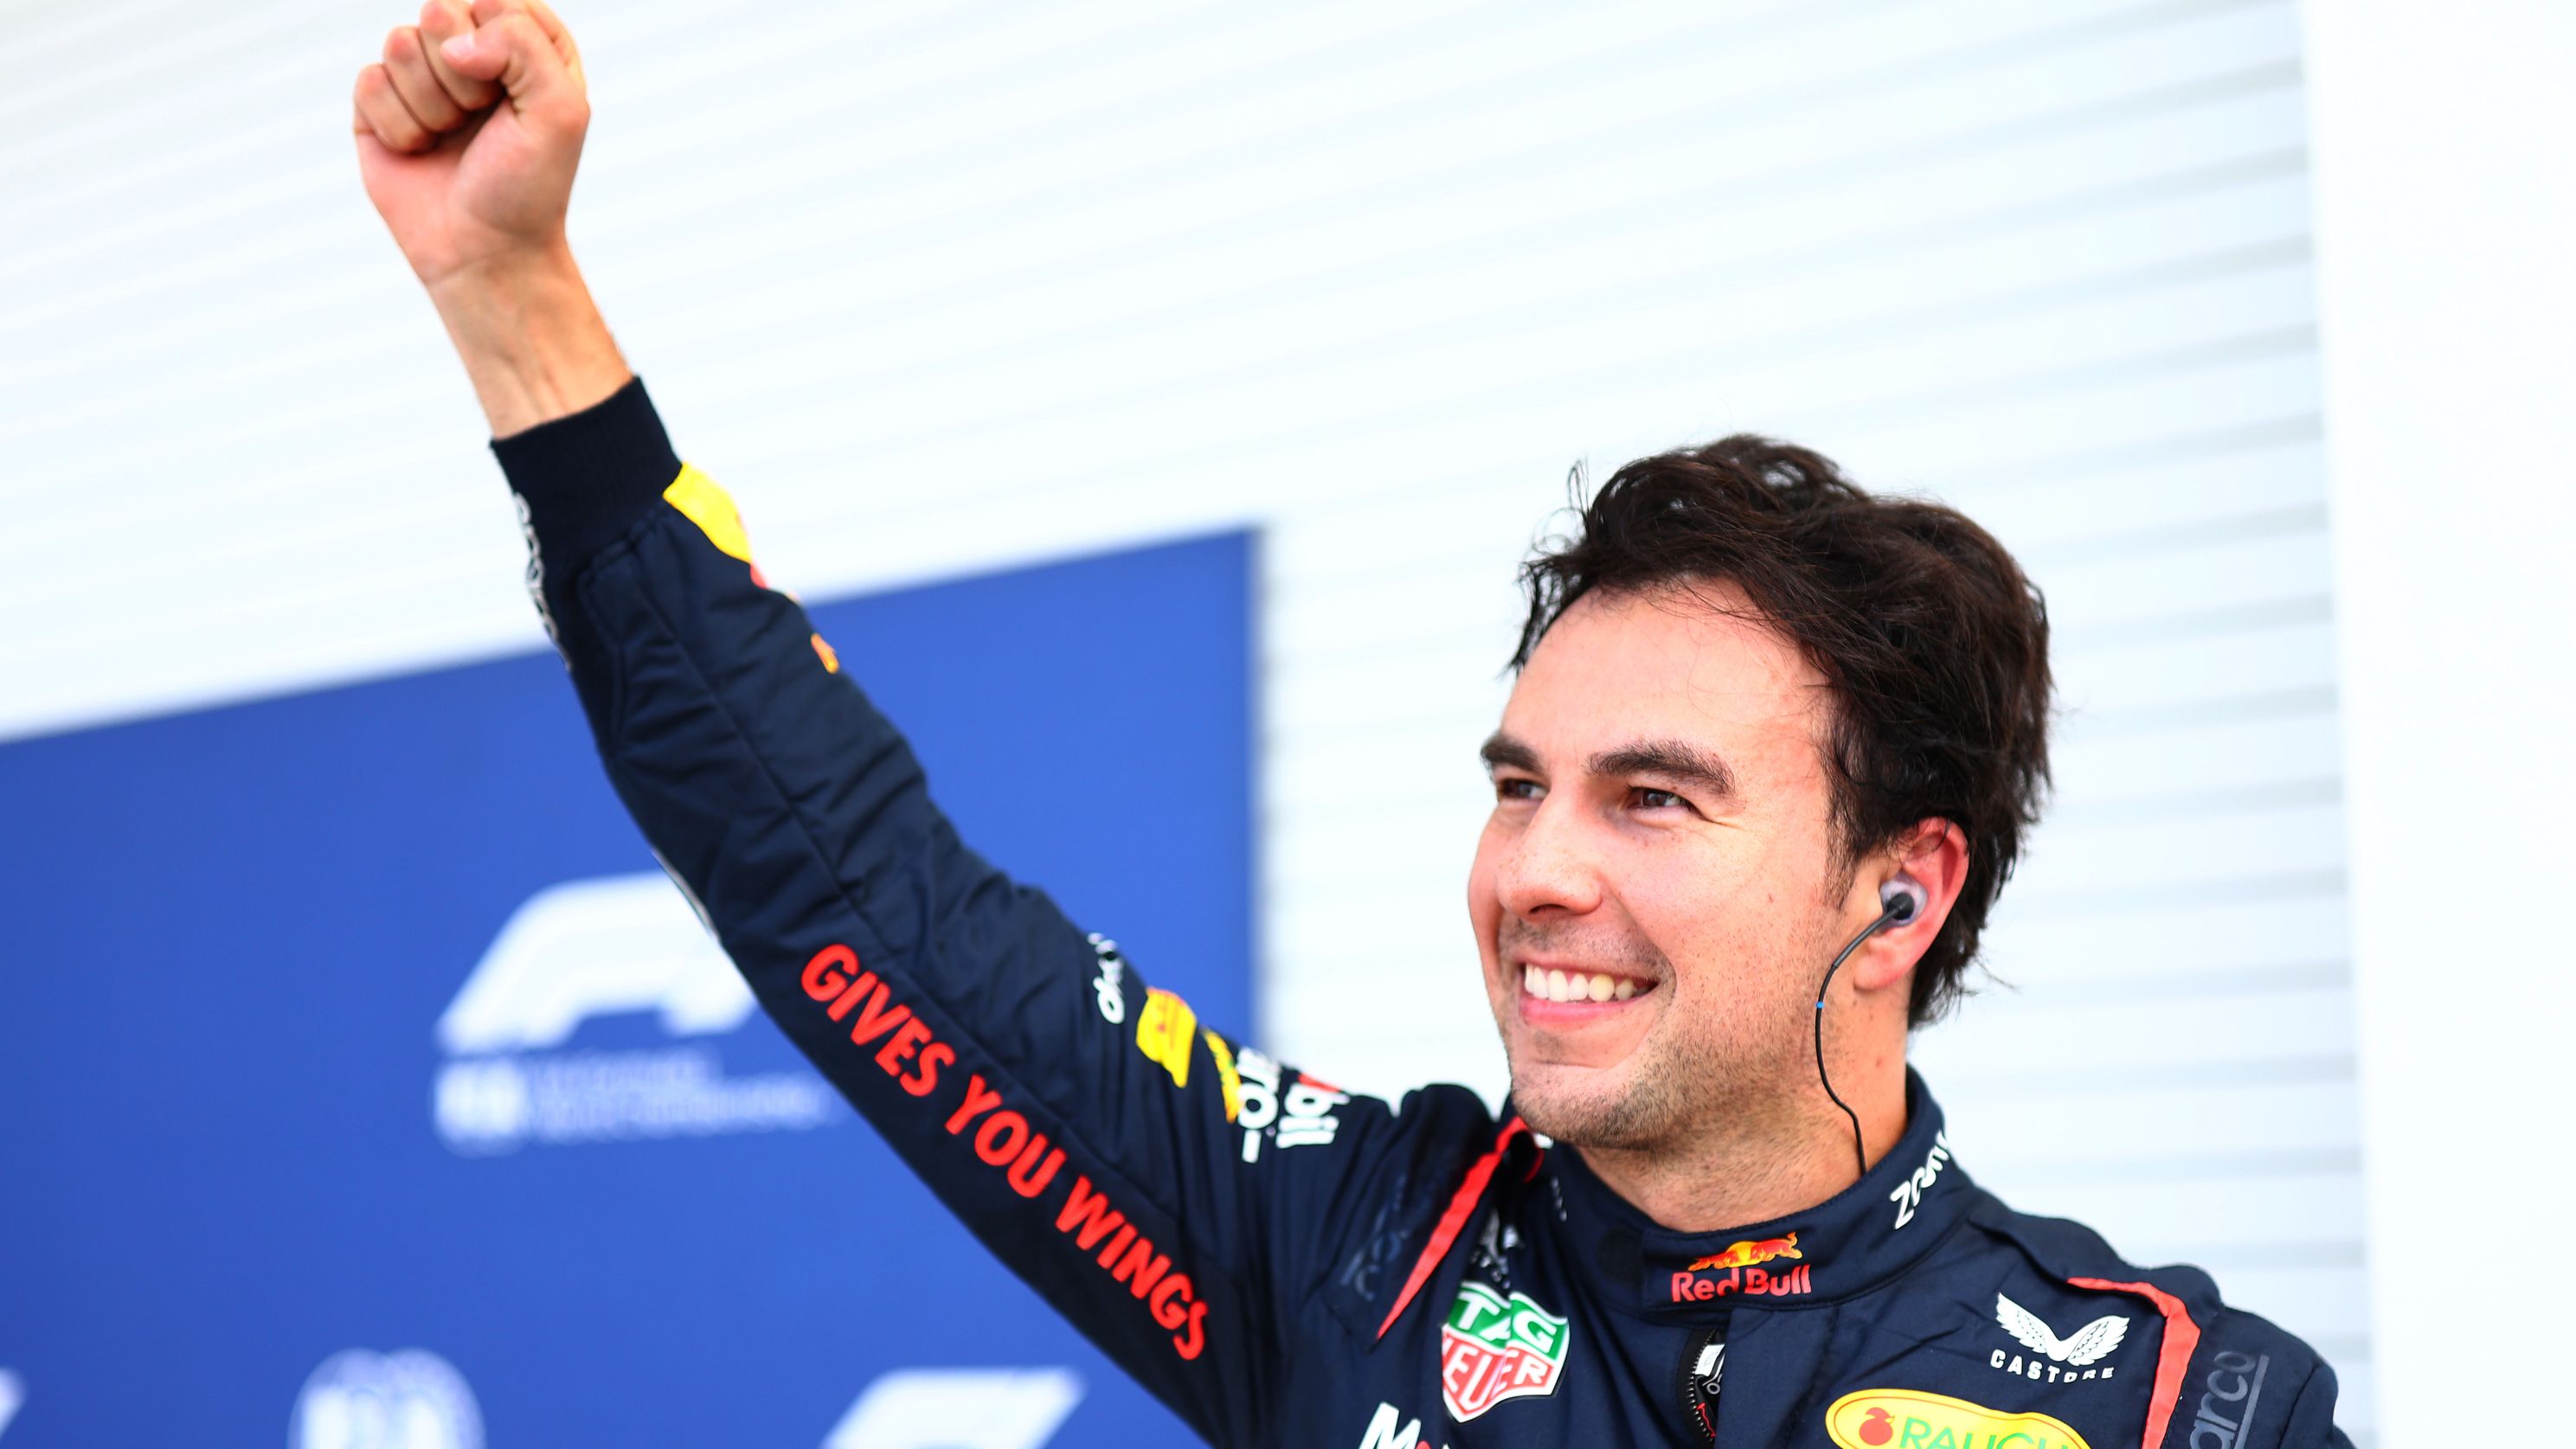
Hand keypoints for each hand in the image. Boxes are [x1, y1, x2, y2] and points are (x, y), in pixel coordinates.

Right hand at [353, 0, 589, 292]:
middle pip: (441, 10)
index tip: (512, 92)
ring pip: (400, 42)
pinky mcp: (379, 105)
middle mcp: (472, 53)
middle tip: (481, 118)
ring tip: (451, 138)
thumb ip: (524, 45)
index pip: (497, 0)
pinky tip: (420, 151)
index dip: (499, 43)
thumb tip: (453, 39)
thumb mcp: (560, 111)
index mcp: (525, 46)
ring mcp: (422, 77)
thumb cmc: (528, 185)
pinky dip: (398, 125)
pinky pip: (370, 81)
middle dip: (461, 74)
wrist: (484, 251)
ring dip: (431, 104)